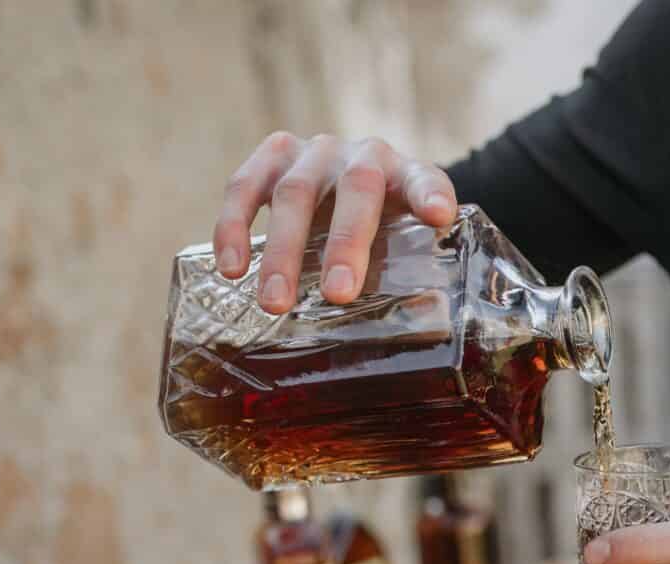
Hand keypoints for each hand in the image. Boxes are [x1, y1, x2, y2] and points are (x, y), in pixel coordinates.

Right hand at [213, 132, 457, 313]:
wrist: (350, 182)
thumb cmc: (384, 222)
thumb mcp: (410, 237)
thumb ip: (421, 262)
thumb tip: (436, 307)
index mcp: (405, 174)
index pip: (424, 180)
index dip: (430, 195)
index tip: (438, 216)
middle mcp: (361, 154)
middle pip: (354, 190)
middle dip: (344, 244)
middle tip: (337, 295)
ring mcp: (314, 151)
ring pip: (294, 193)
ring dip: (283, 251)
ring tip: (274, 302)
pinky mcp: (273, 155)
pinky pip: (245, 186)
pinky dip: (233, 227)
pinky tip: (231, 269)